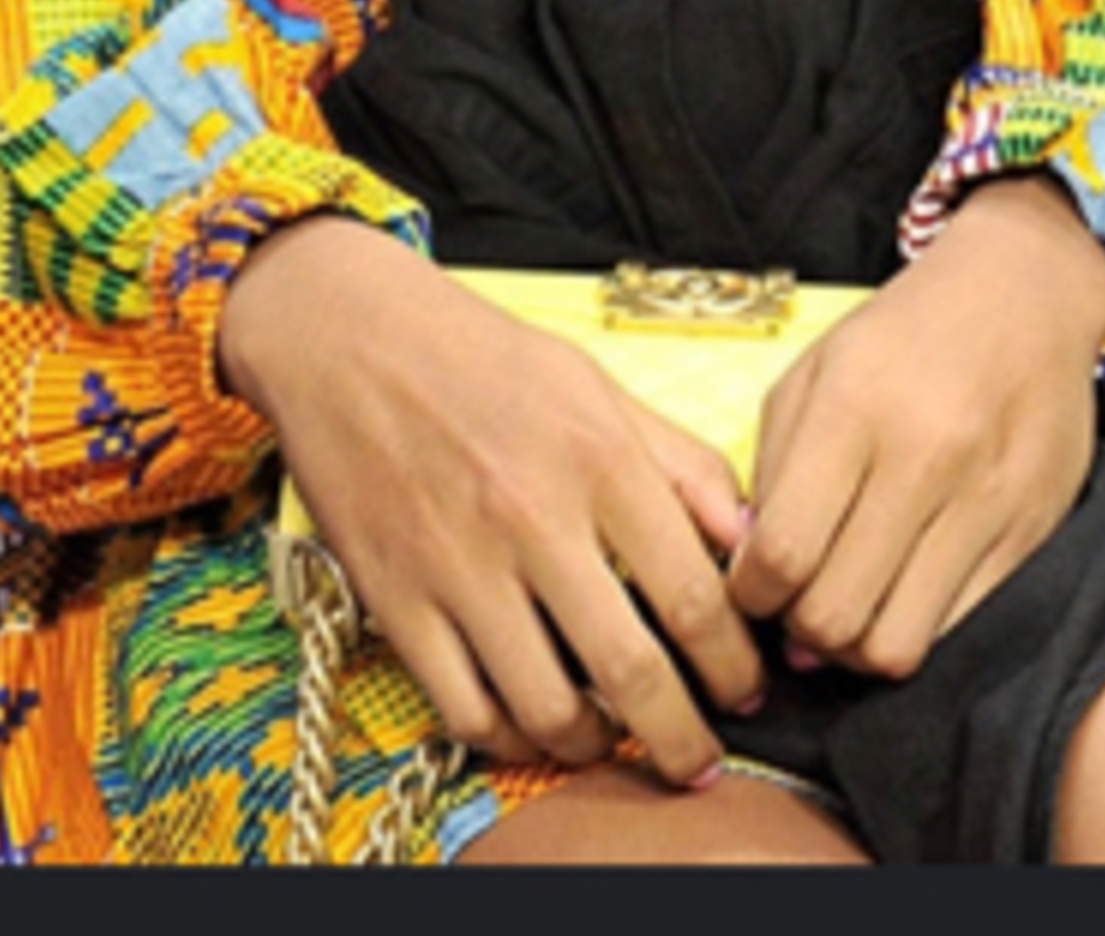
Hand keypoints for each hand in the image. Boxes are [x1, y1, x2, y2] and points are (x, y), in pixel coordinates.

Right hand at [221, 216, 764, 783]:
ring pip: (542, 705)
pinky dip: (509, 738)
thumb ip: (683, 466)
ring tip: (617, 744)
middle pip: (629, 667)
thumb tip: (749, 538)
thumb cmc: (492, 362)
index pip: (692, 592)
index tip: (750, 690)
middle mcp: (535, 520)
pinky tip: (536, 729)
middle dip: (678, 734)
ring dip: (593, 746)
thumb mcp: (605, 391)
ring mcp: (459, 568)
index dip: (733, 661)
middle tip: (698, 761)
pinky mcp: (395, 602)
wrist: (354, 343)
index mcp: (601, 460)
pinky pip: (462, 707)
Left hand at [725, 173, 1104, 678]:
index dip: (749, 595)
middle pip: (833, 615)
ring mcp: (988, 495)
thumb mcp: (816, 373)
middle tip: (803, 598)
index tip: (755, 585)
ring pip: (896, 644)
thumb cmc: (905, 334)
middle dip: (800, 626)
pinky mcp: (1033, 525)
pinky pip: (959, 626)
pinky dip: (921, 625)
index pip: (781, 555)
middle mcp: (926, 454)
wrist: (1029, 289)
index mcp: (855, 406)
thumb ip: (775, 473)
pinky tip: (908, 588)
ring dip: (860, 642)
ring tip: (856, 602)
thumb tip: (757, 583)